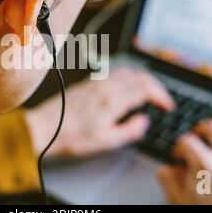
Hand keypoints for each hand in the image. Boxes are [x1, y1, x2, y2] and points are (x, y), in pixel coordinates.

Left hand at [25, 67, 174, 156]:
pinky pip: (113, 73)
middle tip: (161, 98)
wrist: (44, 127)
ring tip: (147, 91)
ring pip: (126, 71)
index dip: (161, 95)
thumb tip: (144, 121)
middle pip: (138, 75)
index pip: (146, 89)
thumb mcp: (105, 141)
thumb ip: (129, 130)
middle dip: (155, 85)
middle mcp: (105, 87)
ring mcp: (95, 83)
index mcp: (112, 101)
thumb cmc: (71, 137)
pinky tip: (125, 88)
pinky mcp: (87, 83)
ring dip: (141, 78)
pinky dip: (126, 77)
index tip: (167, 105)